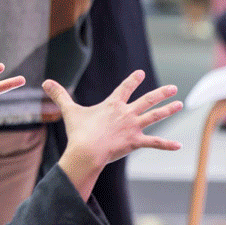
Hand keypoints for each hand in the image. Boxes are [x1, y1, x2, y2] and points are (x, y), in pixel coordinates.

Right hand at [43, 70, 182, 200]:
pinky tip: (179, 145)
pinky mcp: (135, 141)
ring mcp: (132, 127)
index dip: (133, 80)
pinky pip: (154, 143)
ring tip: (179, 104)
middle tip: (173, 88)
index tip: (140, 74)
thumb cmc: (79, 132)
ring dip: (168, 110)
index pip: (125, 88)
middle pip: (147, 100)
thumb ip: (60, 96)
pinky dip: (166, 145)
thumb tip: (45, 82)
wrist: (87, 150)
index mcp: (112, 104)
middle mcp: (126, 113)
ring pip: (154, 116)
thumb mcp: (70, 111)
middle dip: (161, 93)